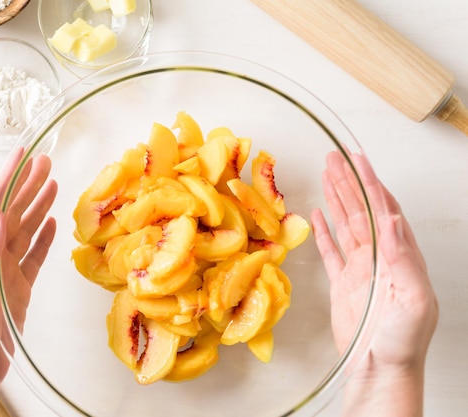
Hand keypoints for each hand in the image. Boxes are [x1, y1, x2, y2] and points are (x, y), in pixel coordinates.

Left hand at [0, 149, 57, 416]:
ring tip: (52, 184)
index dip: (7, 178)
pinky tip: (51, 223)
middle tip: (45, 162)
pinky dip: (44, 238)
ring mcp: (5, 270)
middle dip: (27, 185)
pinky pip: (34, 256)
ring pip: (25, 230)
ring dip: (38, 206)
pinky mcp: (19, 287)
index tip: (21, 154)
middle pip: (12, 212)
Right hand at [310, 151, 437, 415]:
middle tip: (334, 159)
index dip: (371, 183)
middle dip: (349, 183)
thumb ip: (403, 257)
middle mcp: (381, 257)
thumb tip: (393, 220)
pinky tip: (319, 214)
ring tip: (326, 175)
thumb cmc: (403, 340)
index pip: (384, 210)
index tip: (358, 161)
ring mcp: (360, 268)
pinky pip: (332, 250)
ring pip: (346, 224)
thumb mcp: (413, 298)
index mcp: (400, 256)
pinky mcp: (343, 283)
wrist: (380, 367)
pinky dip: (324, 231)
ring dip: (336, 199)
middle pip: (362, 210)